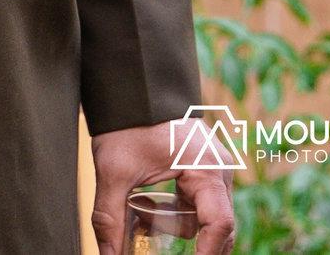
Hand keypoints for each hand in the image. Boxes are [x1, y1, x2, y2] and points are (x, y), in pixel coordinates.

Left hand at [88, 120, 235, 254]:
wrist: (134, 89)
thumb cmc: (130, 123)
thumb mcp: (114, 173)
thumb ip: (110, 221)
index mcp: (207, 170)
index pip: (219, 226)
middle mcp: (219, 171)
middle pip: (214, 227)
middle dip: (184, 240)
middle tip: (148, 232)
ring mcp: (214, 170)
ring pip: (201, 218)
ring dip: (171, 224)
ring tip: (137, 208)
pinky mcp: (203, 170)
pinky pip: (194, 205)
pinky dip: (172, 212)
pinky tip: (144, 203)